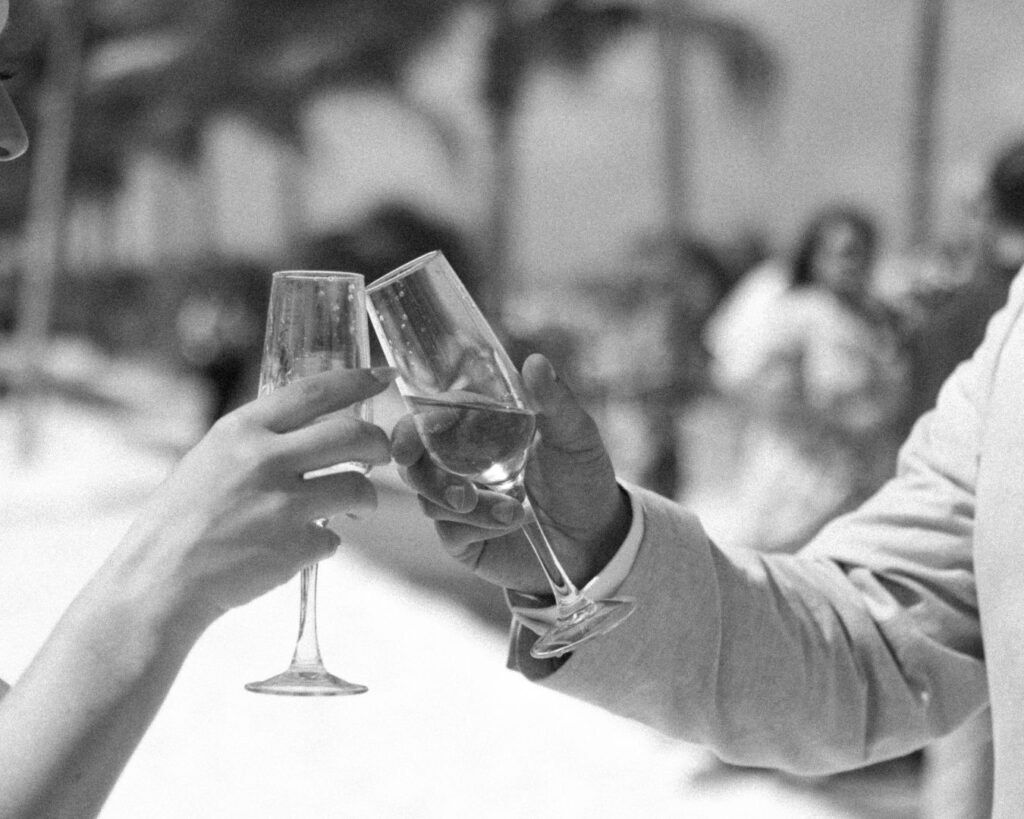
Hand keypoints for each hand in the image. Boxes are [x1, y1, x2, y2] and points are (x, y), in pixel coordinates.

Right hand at [102, 367, 394, 628]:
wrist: (158, 582)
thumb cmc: (180, 520)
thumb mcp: (210, 458)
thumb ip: (258, 440)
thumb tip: (310, 427)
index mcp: (242, 431)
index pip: (314, 390)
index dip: (357, 379)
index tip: (382, 376)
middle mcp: (266, 460)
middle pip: (353, 434)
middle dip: (380, 442)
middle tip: (383, 453)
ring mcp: (284, 504)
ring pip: (359, 487)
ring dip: (366, 498)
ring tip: (355, 508)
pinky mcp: (296, 546)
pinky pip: (334, 538)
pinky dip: (324, 544)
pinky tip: (299, 549)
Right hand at [393, 354, 629, 596]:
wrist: (595, 541)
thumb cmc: (582, 479)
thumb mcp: (576, 437)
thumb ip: (554, 402)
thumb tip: (535, 362)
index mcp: (480, 428)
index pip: (432, 416)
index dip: (417, 424)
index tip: (417, 436)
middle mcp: (461, 461)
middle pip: (414, 459)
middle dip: (423, 471)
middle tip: (455, 487)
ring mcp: (458, 500)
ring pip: (428, 497)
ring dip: (469, 504)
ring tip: (515, 510)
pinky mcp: (461, 536)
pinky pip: (448, 529)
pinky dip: (478, 525)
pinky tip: (511, 523)